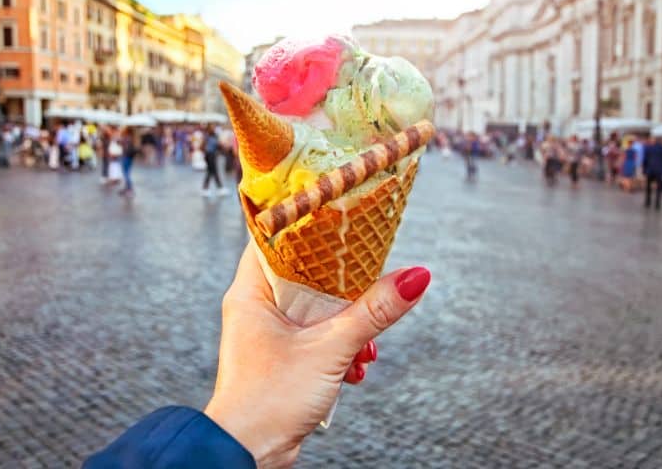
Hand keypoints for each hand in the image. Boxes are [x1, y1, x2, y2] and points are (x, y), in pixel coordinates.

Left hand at [204, 241, 429, 467]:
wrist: (248, 454)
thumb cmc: (266, 402)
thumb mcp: (330, 349)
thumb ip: (373, 312)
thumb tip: (412, 278)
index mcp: (250, 292)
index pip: (276, 238)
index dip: (308, 224)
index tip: (340, 215)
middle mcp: (256, 307)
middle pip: (305, 272)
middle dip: (342, 283)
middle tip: (369, 277)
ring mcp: (269, 333)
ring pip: (316, 308)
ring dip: (346, 322)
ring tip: (364, 340)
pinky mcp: (283, 357)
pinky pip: (318, 335)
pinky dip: (340, 346)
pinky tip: (355, 364)